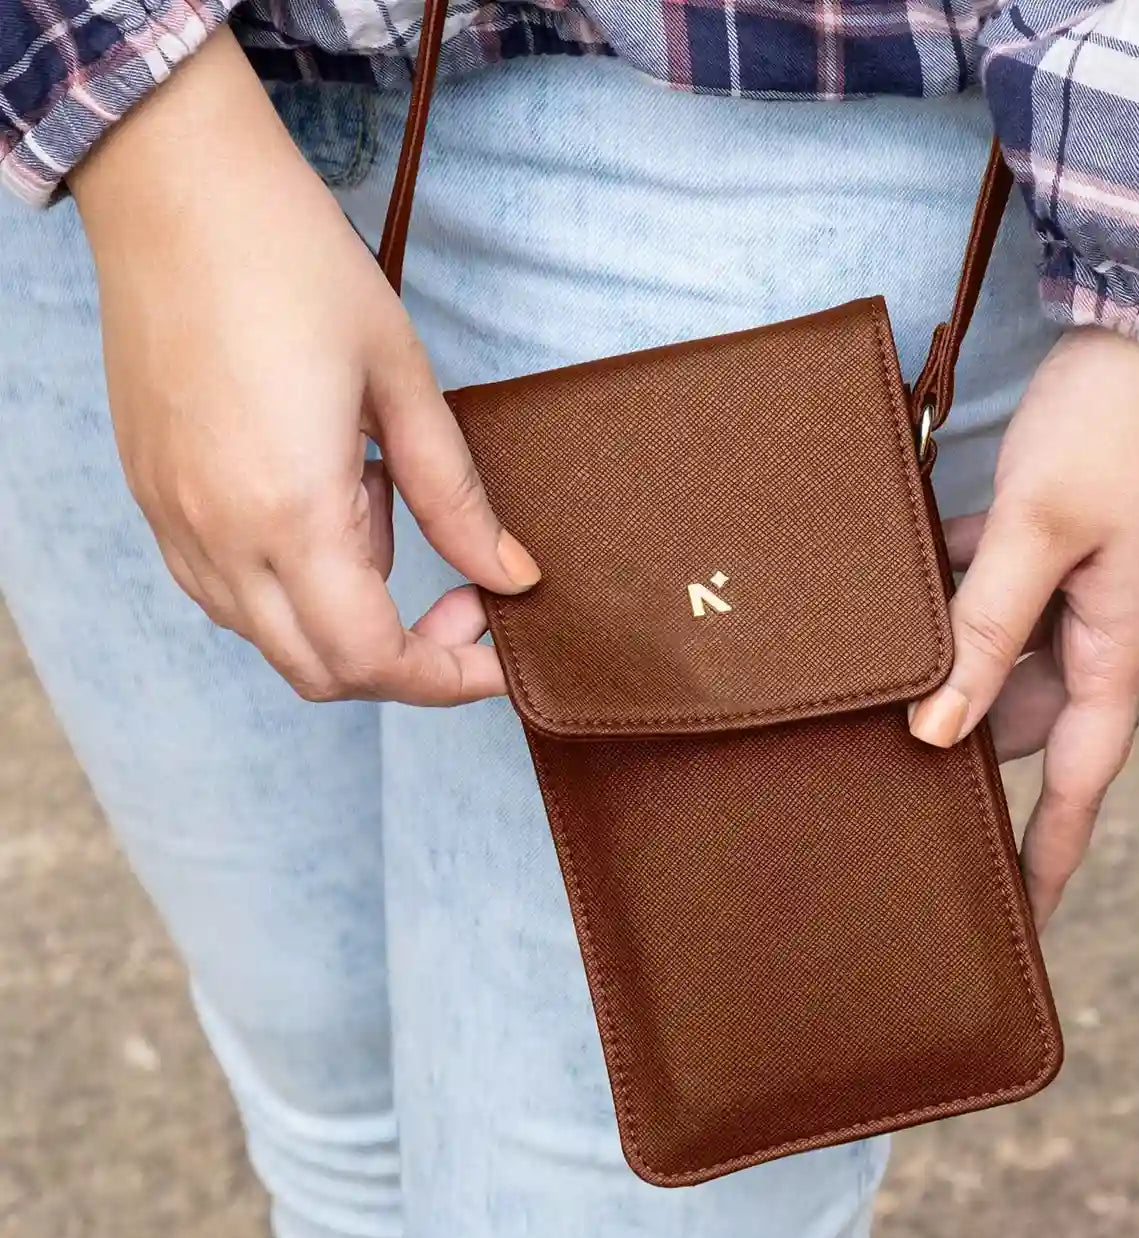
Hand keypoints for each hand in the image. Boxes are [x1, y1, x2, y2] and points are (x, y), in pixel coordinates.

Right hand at [70, 29, 538, 705]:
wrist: (173, 184)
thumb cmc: (294, 263)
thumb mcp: (402, 380)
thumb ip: (456, 496)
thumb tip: (510, 574)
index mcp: (290, 511)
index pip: (372, 659)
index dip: (447, 678)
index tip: (499, 655)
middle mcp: (219, 537)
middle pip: (319, 671)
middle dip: (405, 660)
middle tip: (462, 595)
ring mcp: (173, 522)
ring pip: (269, 637)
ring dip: (345, 617)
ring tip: (379, 507)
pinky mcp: (152, 499)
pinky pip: (225, 591)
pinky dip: (290, 586)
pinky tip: (320, 503)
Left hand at [909, 328, 1138, 924]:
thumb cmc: (1115, 425)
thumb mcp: (1038, 534)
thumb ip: (984, 630)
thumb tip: (938, 729)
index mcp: (1116, 643)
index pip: (1078, 775)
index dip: (1049, 850)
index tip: (1021, 918)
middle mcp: (1096, 623)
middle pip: (1019, 714)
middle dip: (963, 746)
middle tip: (885, 788)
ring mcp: (1072, 577)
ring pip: (994, 650)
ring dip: (943, 663)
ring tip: (862, 699)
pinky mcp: (1046, 533)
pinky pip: (984, 587)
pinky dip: (942, 595)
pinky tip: (881, 599)